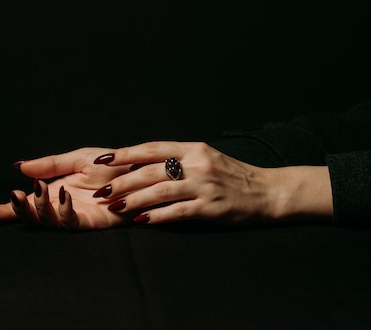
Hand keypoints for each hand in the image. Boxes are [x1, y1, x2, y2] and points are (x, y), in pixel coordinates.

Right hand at [0, 147, 135, 229]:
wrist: (137, 167)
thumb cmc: (110, 164)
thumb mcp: (75, 159)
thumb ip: (49, 165)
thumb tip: (20, 167)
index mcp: (55, 191)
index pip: (27, 203)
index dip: (7, 209)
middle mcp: (62, 206)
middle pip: (33, 217)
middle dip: (19, 210)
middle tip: (13, 196)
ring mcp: (77, 215)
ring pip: (49, 222)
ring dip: (39, 208)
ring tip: (38, 191)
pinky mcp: (93, 222)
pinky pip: (73, 222)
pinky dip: (64, 210)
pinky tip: (63, 196)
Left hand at [90, 141, 333, 224]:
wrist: (268, 191)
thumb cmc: (232, 175)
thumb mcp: (205, 158)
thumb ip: (178, 159)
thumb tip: (142, 164)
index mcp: (193, 149)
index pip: (152, 148)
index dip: (125, 154)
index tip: (103, 159)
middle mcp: (197, 164)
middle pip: (151, 171)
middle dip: (123, 182)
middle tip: (102, 191)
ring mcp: (204, 185)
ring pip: (160, 192)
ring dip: (134, 200)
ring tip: (115, 207)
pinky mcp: (211, 207)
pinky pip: (177, 212)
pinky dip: (157, 217)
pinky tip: (141, 221)